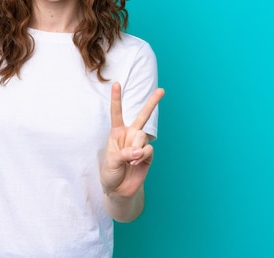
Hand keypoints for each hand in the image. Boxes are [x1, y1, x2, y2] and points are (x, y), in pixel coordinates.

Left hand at [100, 82, 164, 197]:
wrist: (119, 189)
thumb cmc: (111, 173)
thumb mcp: (111, 162)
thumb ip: (125, 153)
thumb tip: (140, 150)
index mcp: (117, 132)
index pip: (117, 113)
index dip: (116, 98)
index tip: (116, 83)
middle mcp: (130, 135)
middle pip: (143, 116)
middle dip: (152, 103)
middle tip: (162, 90)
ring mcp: (140, 144)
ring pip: (143, 137)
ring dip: (135, 149)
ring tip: (129, 161)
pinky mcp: (148, 155)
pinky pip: (148, 150)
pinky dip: (141, 157)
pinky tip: (135, 164)